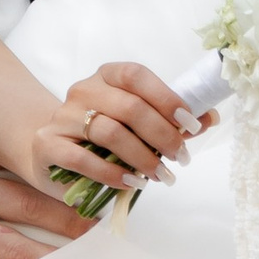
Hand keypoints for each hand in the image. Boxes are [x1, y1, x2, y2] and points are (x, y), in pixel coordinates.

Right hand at [27, 60, 211, 200]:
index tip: (192, 123)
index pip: (137, 75)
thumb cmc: (100, 133)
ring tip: (161, 176)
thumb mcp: (134, 122)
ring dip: (142, 158)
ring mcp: (62, 116)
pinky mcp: (48, 145)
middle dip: (162, 135)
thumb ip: (169, 118)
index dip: (167, 97)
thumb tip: (210, 116)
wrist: (49, 148)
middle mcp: (83, 90)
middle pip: (129, 107)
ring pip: (109, 132)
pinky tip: (132, 183)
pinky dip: (112, 173)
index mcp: (107, 75)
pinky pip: (83, 159)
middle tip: (180, 158)